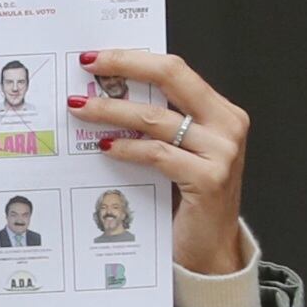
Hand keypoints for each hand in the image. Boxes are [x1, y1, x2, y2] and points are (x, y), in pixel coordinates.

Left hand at [76, 49, 249, 275]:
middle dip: (124, 66)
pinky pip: (157, 154)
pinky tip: (103, 146)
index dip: (134, 58)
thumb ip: (155, 125)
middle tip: (85, 64)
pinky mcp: (209, 178)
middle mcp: (227, 124)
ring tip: (79, 108)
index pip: (175, 70)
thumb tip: (104, 94)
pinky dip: (127, 148)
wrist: (209, 250)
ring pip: (155, 117)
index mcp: (221, 112)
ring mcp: (222, 151)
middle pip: (171, 77)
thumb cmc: (186, 200)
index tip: (95, 56)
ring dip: (111, 110)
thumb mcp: (176, 153)